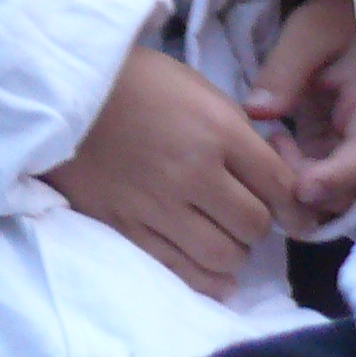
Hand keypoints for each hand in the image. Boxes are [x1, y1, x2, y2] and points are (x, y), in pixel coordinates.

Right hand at [44, 46, 300, 299]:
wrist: (59, 87)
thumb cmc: (133, 79)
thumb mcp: (195, 87)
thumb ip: (235, 129)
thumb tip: (271, 171)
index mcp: (216, 130)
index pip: (279, 185)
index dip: (295, 205)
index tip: (296, 213)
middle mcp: (193, 172)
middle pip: (254, 226)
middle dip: (257, 224)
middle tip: (243, 213)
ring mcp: (158, 204)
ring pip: (224, 256)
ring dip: (232, 251)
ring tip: (222, 237)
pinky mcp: (127, 226)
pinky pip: (181, 270)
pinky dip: (205, 277)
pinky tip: (210, 269)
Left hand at [248, 0, 355, 230]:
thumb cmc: (340, 17)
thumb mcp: (310, 33)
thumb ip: (284, 71)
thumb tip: (255, 112)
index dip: (332, 181)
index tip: (298, 188)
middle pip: (350, 191)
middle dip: (309, 185)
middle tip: (274, 142)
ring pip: (337, 194)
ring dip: (303, 183)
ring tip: (275, 138)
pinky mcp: (339, 147)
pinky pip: (325, 179)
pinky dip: (301, 174)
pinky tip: (279, 142)